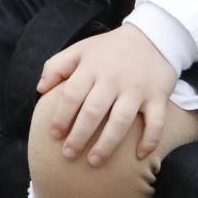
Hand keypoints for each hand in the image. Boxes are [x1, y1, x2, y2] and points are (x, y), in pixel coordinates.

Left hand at [37, 25, 177, 166]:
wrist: (153, 36)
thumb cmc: (110, 48)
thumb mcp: (81, 49)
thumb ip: (56, 66)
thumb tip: (40, 89)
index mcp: (92, 68)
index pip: (72, 95)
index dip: (61, 117)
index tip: (54, 135)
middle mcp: (113, 79)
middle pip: (93, 112)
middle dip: (79, 136)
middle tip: (69, 155)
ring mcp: (136, 89)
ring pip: (120, 120)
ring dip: (107, 144)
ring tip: (94, 161)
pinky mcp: (157, 96)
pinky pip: (155, 121)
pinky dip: (150, 139)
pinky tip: (140, 155)